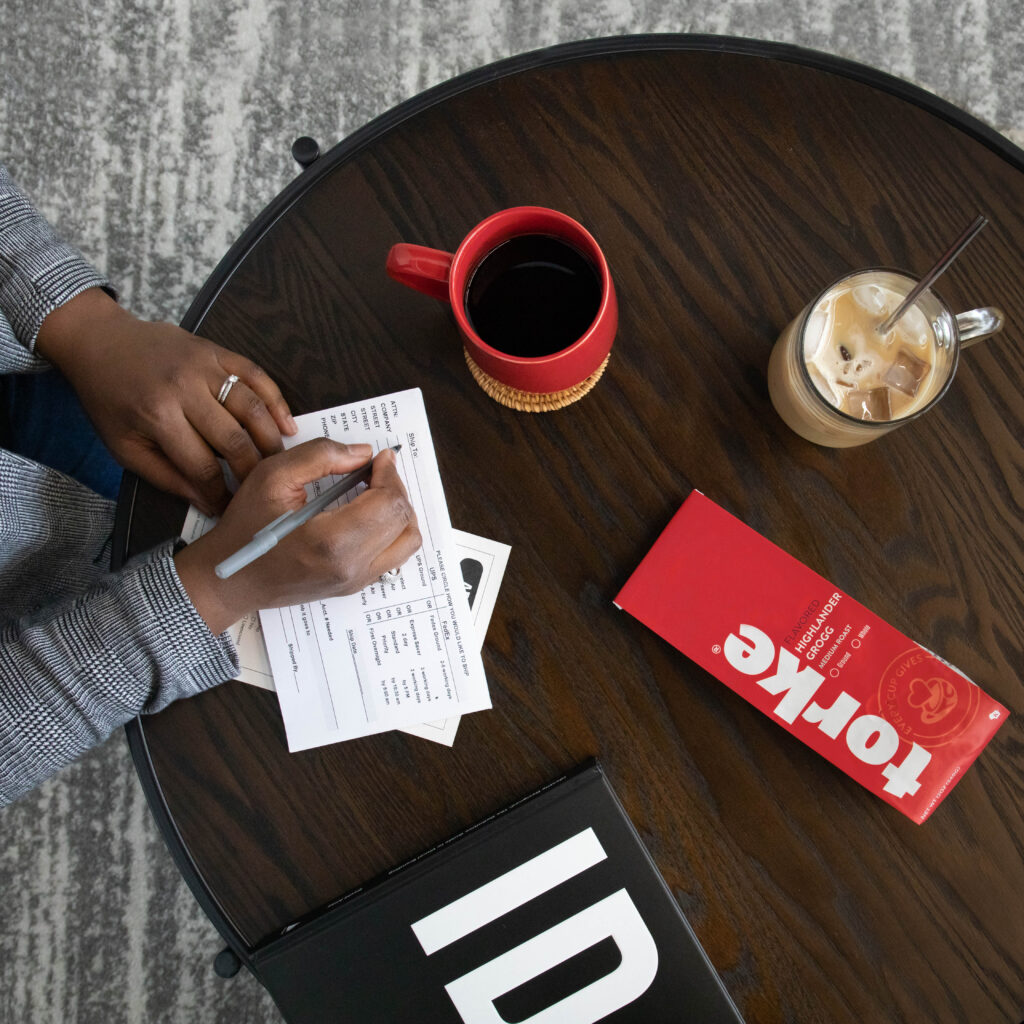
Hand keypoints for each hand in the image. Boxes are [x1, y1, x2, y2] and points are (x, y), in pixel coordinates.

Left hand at [36, 288, 296, 513]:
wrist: (101, 342)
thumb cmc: (109, 398)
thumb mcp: (124, 446)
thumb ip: (165, 476)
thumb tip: (205, 502)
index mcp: (158, 417)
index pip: (203, 466)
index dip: (220, 493)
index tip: (230, 508)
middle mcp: (186, 389)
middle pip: (235, 439)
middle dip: (252, 471)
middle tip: (261, 489)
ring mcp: (205, 366)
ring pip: (253, 407)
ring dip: (271, 439)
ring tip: (278, 461)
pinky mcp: (218, 351)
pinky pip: (256, 375)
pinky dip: (276, 400)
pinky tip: (287, 424)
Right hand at [174, 440, 420, 633]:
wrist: (231, 580)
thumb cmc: (245, 528)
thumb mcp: (272, 477)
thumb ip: (321, 457)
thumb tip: (364, 454)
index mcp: (332, 542)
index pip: (389, 503)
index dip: (390, 474)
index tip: (379, 458)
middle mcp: (352, 567)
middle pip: (404, 521)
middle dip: (395, 488)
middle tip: (375, 471)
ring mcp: (356, 581)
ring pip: (407, 542)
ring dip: (399, 511)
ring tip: (374, 492)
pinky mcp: (355, 586)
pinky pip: (393, 555)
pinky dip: (391, 530)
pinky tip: (366, 513)